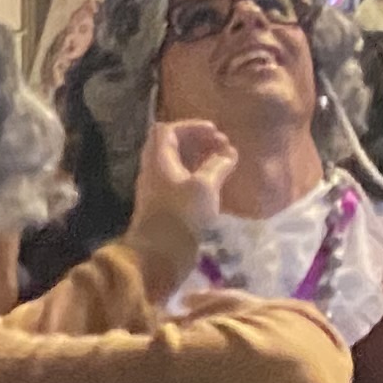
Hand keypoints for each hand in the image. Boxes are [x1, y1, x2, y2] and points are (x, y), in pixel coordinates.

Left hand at [126, 117, 236, 293]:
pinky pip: (181, 184)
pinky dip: (198, 177)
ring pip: (178, 166)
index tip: (214, 132)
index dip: (191, 126)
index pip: (166, 130)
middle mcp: (154, 173)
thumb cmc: (180, 216)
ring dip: (199, 160)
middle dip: (197, 142)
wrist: (159, 256)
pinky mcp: (166, 209)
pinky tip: (216, 185)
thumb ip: (217, 165)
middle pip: (171, 146)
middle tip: (222, 146)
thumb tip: (228, 154)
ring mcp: (158, 192)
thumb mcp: (204, 185)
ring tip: (224, 163)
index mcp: (157, 161)